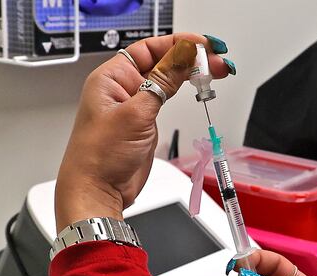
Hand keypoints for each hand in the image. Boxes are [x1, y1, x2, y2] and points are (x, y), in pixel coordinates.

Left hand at [55, 33, 229, 232]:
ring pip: (169, 78)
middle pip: (163, 61)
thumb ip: (163, 82)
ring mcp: (137, 104)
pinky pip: (169, 97)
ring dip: (192, 73)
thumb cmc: (100, 155)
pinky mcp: (147, 121)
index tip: (205, 47)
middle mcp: (124, 87)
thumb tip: (184, 55)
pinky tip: (199, 86)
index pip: (151, 49)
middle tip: (219, 62)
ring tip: (215, 72)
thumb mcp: (136, 113)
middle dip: (192, 58)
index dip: (180, 44)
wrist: (98, 190)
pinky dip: (186, 90)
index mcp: (113, 78)